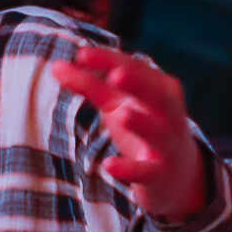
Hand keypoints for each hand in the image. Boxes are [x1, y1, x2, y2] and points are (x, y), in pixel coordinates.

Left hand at [51, 46, 208, 221]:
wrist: (176, 176)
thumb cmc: (141, 128)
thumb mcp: (116, 104)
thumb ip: (89, 85)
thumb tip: (55, 66)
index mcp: (159, 88)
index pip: (136, 68)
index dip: (110, 61)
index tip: (81, 55)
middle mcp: (168, 113)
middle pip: (156, 94)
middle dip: (138, 84)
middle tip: (115, 75)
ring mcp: (167, 145)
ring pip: (157, 132)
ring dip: (141, 123)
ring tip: (121, 114)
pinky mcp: (159, 174)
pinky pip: (145, 171)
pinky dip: (128, 169)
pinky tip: (108, 165)